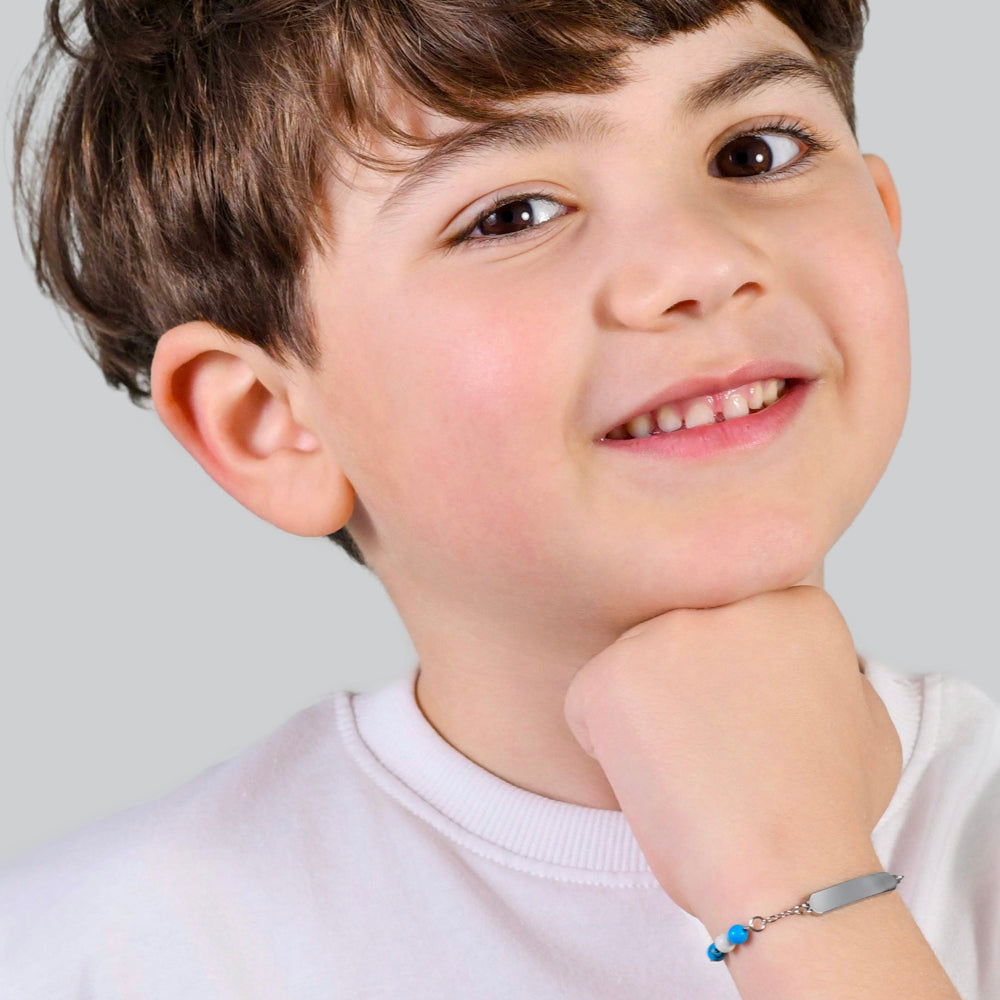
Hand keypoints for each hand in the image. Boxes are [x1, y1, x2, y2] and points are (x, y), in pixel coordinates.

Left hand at [563, 585, 901, 928]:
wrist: (790, 872)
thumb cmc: (830, 814)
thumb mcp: (868, 721)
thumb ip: (828, 670)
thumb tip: (807, 664)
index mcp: (795, 604)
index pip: (737, 623)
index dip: (740, 684)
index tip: (757, 730)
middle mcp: (728, 602)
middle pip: (684, 638)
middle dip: (690, 689)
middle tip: (720, 754)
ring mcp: (666, 633)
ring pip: (634, 664)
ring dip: (648, 713)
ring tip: (691, 769)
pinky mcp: (611, 671)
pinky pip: (588, 701)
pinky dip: (604, 744)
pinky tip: (653, 779)